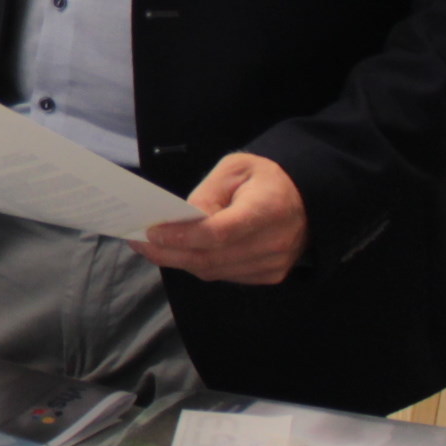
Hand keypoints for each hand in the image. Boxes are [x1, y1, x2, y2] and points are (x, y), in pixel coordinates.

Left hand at [135, 152, 307, 285]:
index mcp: (267, 210)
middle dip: (168, 252)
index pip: (219, 233)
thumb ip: (207, 194)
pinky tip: (180, 252)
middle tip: (138, 241)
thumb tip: (180, 221)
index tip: (151, 232)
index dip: (183, 236)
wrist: (307, 199)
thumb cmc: (265, 179)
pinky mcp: (270, 275)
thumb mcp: (235, 169)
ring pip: (214, 271)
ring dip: (179, 261)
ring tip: (151, 246)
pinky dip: (199, 265)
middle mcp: (273, 243)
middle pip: (211, 258)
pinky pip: (225, 275)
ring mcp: (273, 264)